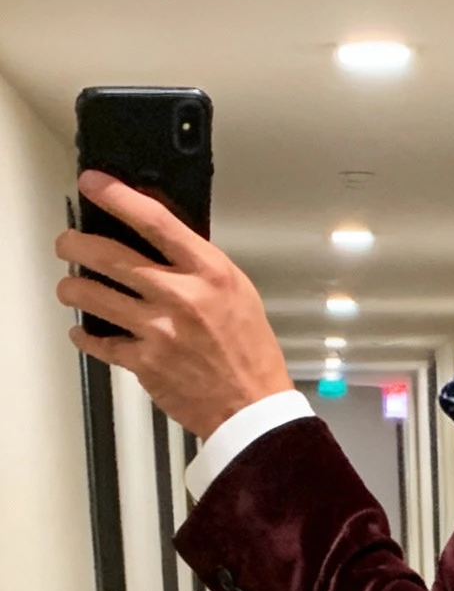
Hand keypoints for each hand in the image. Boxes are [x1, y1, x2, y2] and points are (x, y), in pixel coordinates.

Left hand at [55, 171, 290, 440]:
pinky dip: (85, 336)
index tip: (91, 183)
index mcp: (207, 272)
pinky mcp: (144, 363)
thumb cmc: (248, 351)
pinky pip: (100, 344)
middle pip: (109, 255)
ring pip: (93, 296)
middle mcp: (179, 296)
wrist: (251, 408)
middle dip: (75, 244)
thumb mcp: (236, 290)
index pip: (153, 220)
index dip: (115, 196)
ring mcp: (158, 330)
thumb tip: (157, 242)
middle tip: (66, 243)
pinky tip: (82, 331)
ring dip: (72, 288)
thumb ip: (197, 264)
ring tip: (69, 287)